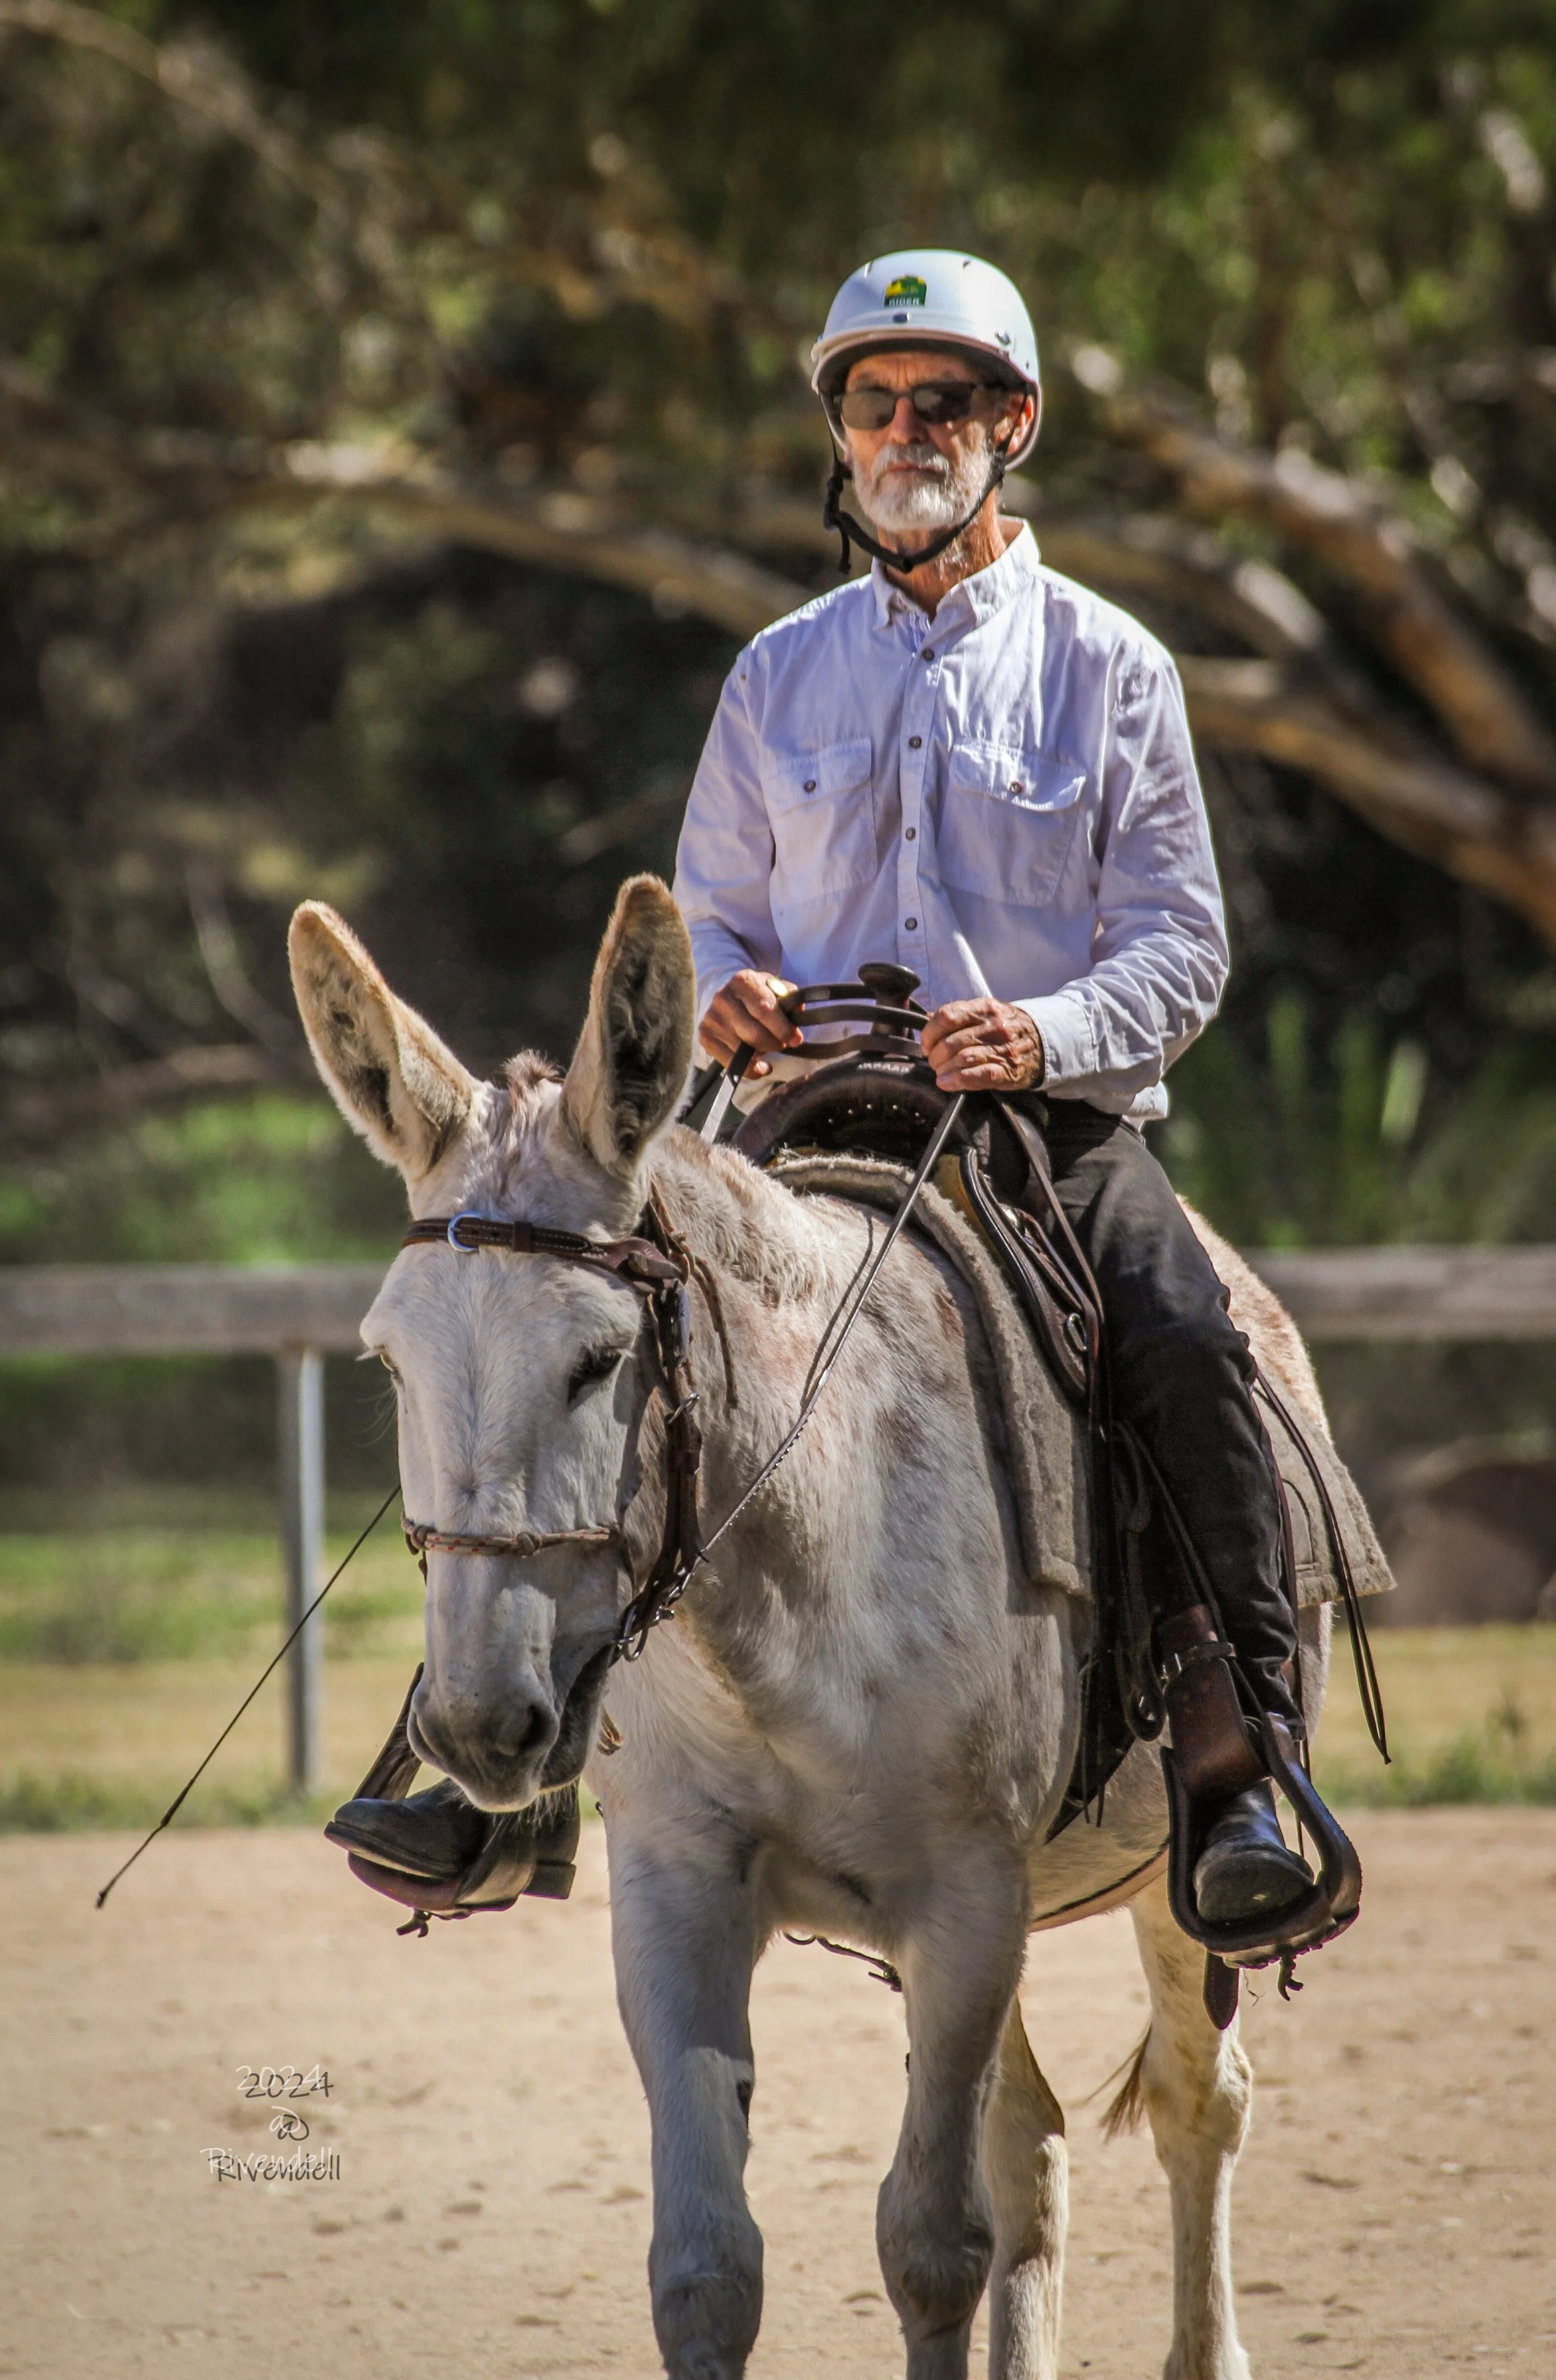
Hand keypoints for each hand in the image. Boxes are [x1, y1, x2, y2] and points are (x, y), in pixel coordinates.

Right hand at [699, 969, 802, 1076]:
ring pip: (743, 1050)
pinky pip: (731, 1063)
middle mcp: (723, 998)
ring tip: (767, 1046)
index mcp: (742, 981)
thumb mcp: (774, 987)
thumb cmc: (757, 994)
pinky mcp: (705, 1037)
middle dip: (774, 1044)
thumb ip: (789, 997)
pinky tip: (760, 1064)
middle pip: (754, 1034)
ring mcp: (711, 1019)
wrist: (727, 996)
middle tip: (781, 1044)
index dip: (783, 1029)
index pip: (765, 1010)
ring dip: (762, 1054)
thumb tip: (797, 1011)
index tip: (796, 1039)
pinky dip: (750, 1069)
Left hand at [921, 997, 1043, 1092]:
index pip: (947, 1016)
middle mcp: (994, 1026)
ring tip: (940, 1073)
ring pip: (962, 1058)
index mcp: (984, 1008)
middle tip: (934, 1062)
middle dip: (935, 1056)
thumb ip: (959, 1015)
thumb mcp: (986, 1013)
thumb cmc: (1008, 1028)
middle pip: (951, 1041)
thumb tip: (928, 1017)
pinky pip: (979, 1074)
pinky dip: (958, 1080)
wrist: (1044, 1042)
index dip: (930, 1032)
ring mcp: (1002, 1048)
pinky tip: (947, 1082)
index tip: (926, 1044)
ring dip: (944, 1069)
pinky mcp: (1008, 1070)